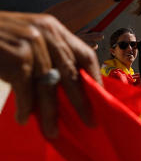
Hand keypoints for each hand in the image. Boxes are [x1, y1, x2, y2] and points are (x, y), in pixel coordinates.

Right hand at [0, 12, 99, 138]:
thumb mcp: (26, 39)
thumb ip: (46, 57)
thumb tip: (65, 90)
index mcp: (53, 28)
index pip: (84, 53)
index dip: (94, 77)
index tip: (101, 97)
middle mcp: (47, 33)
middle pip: (71, 73)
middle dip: (81, 101)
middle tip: (90, 122)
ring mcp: (32, 44)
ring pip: (48, 86)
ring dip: (50, 113)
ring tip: (52, 132)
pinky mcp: (18, 57)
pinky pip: (26, 90)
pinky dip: (26, 108)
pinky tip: (24, 119)